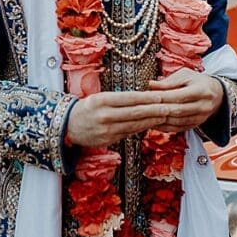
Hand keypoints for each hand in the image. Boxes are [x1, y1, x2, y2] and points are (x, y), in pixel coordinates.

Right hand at [66, 90, 184, 147]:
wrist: (66, 127)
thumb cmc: (85, 109)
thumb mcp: (98, 99)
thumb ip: (118, 100)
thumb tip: (141, 99)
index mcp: (102, 100)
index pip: (130, 98)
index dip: (147, 98)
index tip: (161, 96)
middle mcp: (105, 115)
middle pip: (136, 112)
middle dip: (155, 110)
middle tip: (170, 107)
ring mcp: (108, 129)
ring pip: (135, 124)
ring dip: (152, 120)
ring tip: (165, 116)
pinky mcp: (109, 140)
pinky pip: (129, 133)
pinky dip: (142, 128)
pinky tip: (151, 125)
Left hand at [146, 69, 223, 133]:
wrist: (216, 93)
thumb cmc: (197, 81)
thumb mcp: (185, 75)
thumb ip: (169, 81)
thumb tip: (151, 85)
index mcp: (202, 90)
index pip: (179, 95)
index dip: (162, 97)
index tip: (147, 96)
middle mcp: (203, 106)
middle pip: (178, 110)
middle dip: (159, 109)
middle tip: (143, 108)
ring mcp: (201, 118)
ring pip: (178, 121)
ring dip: (161, 120)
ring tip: (146, 116)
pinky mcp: (196, 125)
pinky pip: (179, 128)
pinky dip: (165, 127)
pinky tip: (154, 123)